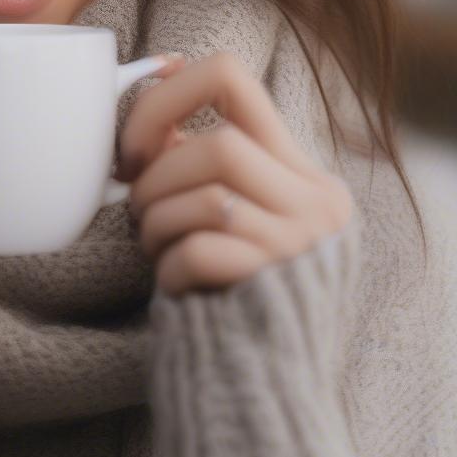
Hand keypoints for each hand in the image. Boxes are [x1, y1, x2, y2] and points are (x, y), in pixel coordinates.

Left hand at [115, 51, 353, 297]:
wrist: (265, 380)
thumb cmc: (228, 284)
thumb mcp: (231, 212)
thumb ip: (202, 161)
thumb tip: (149, 107)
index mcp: (303, 171)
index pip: (232, 77)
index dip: (166, 95)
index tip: (137, 143)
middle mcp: (318, 201)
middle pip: (222, 144)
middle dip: (157, 175)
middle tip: (138, 208)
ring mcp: (303, 246)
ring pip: (209, 196)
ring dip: (157, 221)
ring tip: (156, 247)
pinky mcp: (278, 287)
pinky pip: (203, 252)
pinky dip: (171, 266)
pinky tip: (176, 284)